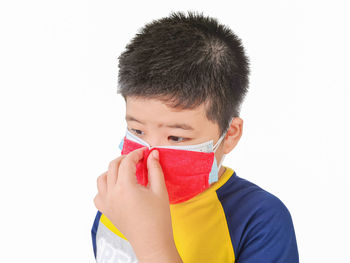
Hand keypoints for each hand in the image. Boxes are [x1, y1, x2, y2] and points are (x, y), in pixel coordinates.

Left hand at [93, 147, 181, 262]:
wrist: (152, 243)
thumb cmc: (158, 219)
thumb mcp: (160, 190)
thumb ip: (155, 169)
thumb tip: (153, 154)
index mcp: (125, 187)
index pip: (127, 162)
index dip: (137, 153)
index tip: (145, 152)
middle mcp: (112, 194)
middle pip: (113, 166)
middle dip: (125, 159)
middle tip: (138, 159)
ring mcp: (106, 203)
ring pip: (102, 178)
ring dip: (112, 170)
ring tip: (125, 171)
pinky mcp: (106, 211)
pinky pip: (98, 194)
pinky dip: (104, 187)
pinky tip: (116, 188)